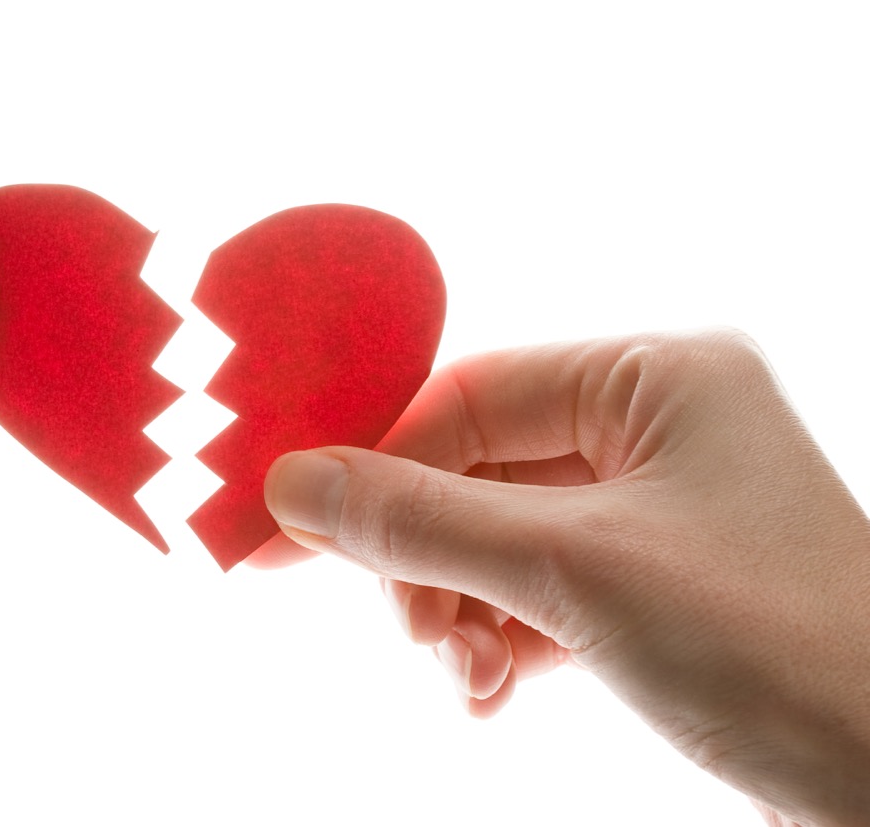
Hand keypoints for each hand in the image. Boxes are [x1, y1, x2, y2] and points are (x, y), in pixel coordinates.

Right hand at [264, 329, 869, 826]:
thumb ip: (421, 522)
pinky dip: (501, 638)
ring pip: (499, 539)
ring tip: (469, 676)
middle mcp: (659, 430)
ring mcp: (658, 512)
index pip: (471, 395)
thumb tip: (294, 484)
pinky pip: (538, 589)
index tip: (297, 521)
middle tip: (412, 632)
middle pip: (477, 472)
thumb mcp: (571, 573)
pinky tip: (495, 691)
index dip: (378, 459)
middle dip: (431, 561)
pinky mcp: (656, 586)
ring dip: (461, 610)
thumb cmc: (777, 649)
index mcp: (659, 379)